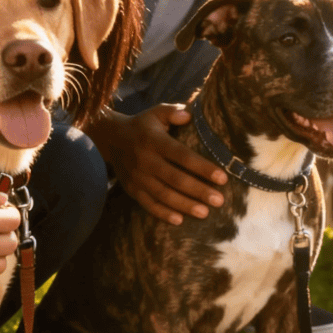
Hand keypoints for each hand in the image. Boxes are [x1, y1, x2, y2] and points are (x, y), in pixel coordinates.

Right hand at [101, 105, 227, 223]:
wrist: (110, 138)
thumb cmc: (143, 125)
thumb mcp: (156, 113)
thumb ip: (173, 112)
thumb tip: (189, 114)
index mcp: (154, 141)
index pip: (182, 156)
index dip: (202, 167)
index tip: (222, 178)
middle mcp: (145, 160)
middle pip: (175, 179)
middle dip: (198, 191)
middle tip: (219, 200)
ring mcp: (137, 177)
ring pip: (163, 195)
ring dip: (185, 205)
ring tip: (205, 213)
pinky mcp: (131, 189)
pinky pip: (148, 204)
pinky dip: (163, 214)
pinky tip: (179, 220)